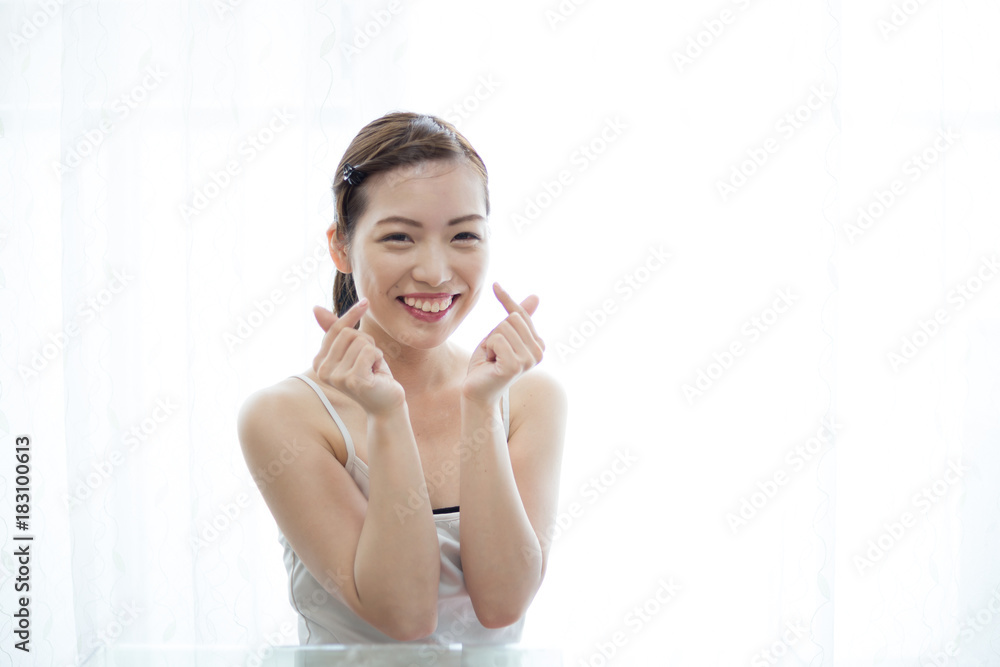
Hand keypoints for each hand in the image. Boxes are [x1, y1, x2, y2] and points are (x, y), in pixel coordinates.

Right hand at [312, 299, 405, 415]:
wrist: (386, 403)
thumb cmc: (371, 374)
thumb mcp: (353, 349)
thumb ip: (335, 329)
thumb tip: (314, 308)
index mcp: (319, 362)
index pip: (335, 328)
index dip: (352, 314)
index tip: (366, 302)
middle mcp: (323, 371)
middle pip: (349, 333)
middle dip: (366, 342)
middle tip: (369, 360)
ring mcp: (337, 377)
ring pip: (361, 341)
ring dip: (374, 351)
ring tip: (372, 368)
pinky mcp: (353, 380)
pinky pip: (369, 351)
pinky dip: (378, 358)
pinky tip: (377, 373)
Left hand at [463, 283, 544, 404]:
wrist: (476, 391)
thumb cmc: (487, 364)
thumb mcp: (501, 336)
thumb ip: (517, 318)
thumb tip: (536, 296)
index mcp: (537, 344)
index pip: (521, 313)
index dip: (506, 299)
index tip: (495, 284)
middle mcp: (538, 352)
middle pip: (511, 319)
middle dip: (495, 333)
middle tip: (494, 353)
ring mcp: (528, 360)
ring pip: (503, 328)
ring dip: (490, 343)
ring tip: (493, 359)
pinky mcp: (515, 366)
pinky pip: (497, 339)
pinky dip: (488, 349)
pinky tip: (491, 364)